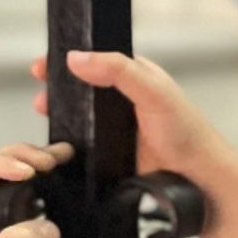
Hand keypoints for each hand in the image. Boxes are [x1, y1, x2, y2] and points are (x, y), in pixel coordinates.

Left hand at [0, 141, 73, 237]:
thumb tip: (49, 226)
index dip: (3, 163)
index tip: (31, 173)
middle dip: (25, 156)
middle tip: (56, 159)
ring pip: (13, 184)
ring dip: (37, 168)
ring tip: (63, 160)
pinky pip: (27, 205)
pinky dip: (46, 192)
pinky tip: (61, 191)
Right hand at [29, 48, 225, 181]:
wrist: (197, 178)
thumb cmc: (186, 132)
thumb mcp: (154, 92)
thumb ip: (118, 71)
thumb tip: (77, 59)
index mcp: (136, 76)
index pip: (96, 60)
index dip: (69, 60)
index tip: (43, 66)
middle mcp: (124, 99)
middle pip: (81, 88)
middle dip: (57, 89)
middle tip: (40, 96)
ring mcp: (115, 126)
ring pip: (78, 116)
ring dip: (59, 115)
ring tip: (44, 114)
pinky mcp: (110, 151)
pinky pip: (82, 143)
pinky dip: (67, 141)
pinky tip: (55, 143)